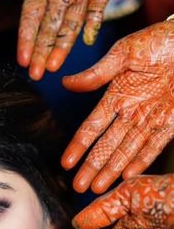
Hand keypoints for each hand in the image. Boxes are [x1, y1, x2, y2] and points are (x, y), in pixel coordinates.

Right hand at [61, 21, 173, 192]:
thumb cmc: (159, 40)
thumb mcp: (124, 52)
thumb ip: (97, 73)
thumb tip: (66, 83)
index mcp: (116, 94)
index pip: (92, 126)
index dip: (79, 145)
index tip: (66, 162)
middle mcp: (131, 111)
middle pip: (107, 145)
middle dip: (92, 166)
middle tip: (77, 186)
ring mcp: (152, 118)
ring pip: (127, 150)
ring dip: (112, 170)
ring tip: (97, 188)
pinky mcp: (172, 122)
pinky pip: (155, 146)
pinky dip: (142, 161)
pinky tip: (128, 176)